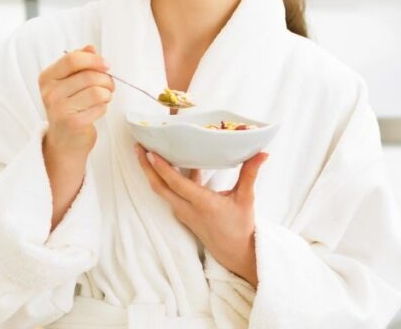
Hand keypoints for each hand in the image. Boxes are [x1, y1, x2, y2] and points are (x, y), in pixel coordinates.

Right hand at [38, 45, 113, 157]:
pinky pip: (100, 107)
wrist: (64, 141)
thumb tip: (91, 47)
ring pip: (97, 91)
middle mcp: (50, 93)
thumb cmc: (69, 108)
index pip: (72, 59)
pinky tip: (97, 110)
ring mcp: (59, 109)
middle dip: (106, 79)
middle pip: (89, 76)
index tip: (107, 65)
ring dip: (107, 94)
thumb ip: (79, 63)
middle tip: (109, 86)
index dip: (94, 60)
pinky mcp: (73, 123)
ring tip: (104, 98)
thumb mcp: (69, 83)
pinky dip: (104, 107)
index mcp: (47, 78)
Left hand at [136, 145, 267, 285]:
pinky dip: (167, 178)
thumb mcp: (246, 199)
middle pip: (159, 187)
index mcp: (202, 203)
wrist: (234, 252)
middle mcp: (188, 208)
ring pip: (162, 191)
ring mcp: (183, 212)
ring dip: (153, 173)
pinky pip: (171, 194)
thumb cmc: (240, 226)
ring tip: (147, 152)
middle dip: (146, 167)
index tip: (150, 152)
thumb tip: (262, 153)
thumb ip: (250, 174)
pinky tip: (175, 162)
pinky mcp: (184, 213)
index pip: (176, 183)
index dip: (161, 167)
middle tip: (138, 147)